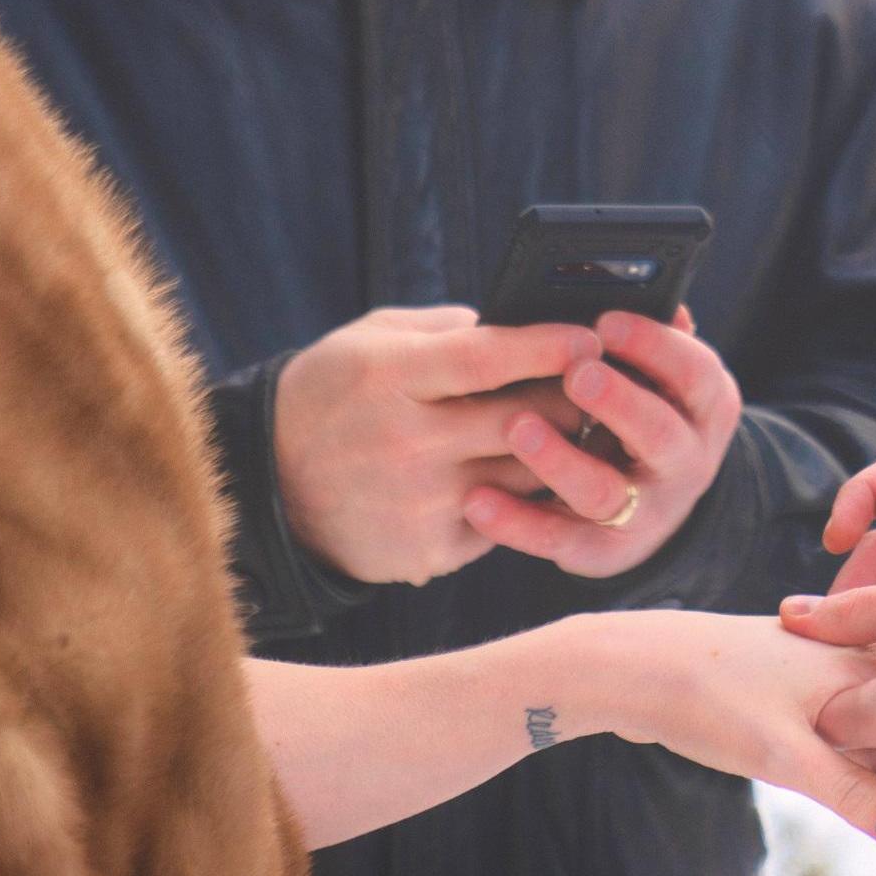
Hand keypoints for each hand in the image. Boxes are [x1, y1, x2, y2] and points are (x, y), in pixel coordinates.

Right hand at [272, 302, 742, 587]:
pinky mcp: (432, 549)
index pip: (488, 357)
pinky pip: (505, 515)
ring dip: (561, 451)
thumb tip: (520, 326)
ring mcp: (422, 502)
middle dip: (576, 400)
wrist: (269, 489)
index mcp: (392, 378)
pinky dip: (524, 495)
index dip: (548, 346)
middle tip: (606, 385)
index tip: (591, 336)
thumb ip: (444, 331)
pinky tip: (533, 474)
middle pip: (525, 419)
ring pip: (528, 473)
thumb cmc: (331, 396)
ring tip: (581, 429)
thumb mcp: (369, 341)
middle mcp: (408, 442)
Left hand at [461, 310, 746, 581]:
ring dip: (560, 461)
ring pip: (606, 494)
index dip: (656, 347)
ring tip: (518, 427)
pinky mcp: (602, 553)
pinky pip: (559, 541)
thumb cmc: (638, 412)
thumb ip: (647, 339)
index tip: (606, 321)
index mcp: (705, 411)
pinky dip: (517, 523)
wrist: (649, 504)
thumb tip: (640, 290)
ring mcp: (646, 514)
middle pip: (661, 437)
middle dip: (620, 403)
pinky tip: (476, 499)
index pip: (697, 375)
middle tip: (576, 373)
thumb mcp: (658, 377)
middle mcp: (686, 465)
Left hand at [513, 608, 875, 847]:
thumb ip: (852, 792)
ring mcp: (819, 661)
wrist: (628, 666)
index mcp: (860, 663)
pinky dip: (854, 738)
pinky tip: (848, 767)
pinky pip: (845, 709)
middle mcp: (847, 653)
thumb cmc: (707, 704)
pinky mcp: (790, 677)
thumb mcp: (784, 757)